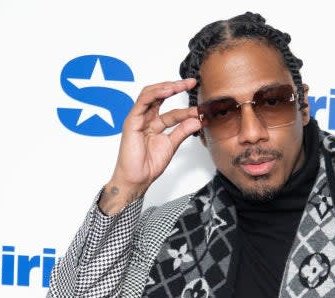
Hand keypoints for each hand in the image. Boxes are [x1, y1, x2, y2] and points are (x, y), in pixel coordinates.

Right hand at [99, 78, 200, 214]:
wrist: (138, 178)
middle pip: (161, 97)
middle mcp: (146, 119)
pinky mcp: (132, 121)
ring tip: (181, 84)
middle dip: (176, 87)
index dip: (188, 108)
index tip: (202, 107)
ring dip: (166, 87)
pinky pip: (143, 102)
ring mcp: (138, 119)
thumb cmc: (149, 165)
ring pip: (150, 95)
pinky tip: (167, 90)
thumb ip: (183, 131)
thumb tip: (197, 120)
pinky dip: (155, 94)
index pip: (174, 111)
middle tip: (191, 83)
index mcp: (155, 125)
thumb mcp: (172, 144)